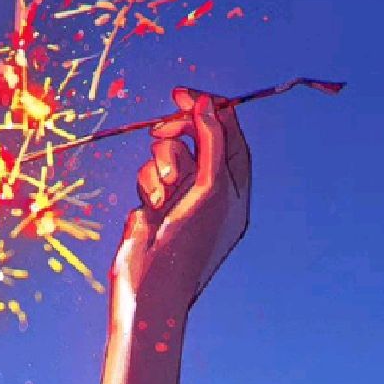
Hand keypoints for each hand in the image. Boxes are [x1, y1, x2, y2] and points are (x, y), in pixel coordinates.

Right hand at [110, 88, 251, 319]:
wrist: (151, 289)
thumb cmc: (191, 242)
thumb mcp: (211, 187)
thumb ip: (211, 142)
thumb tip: (207, 105)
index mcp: (236, 188)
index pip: (229, 136)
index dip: (211, 111)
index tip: (185, 94)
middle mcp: (210, 190)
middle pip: (195, 139)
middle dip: (178, 135)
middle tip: (161, 128)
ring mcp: (180, 196)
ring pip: (167, 153)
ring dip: (162, 167)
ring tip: (163, 194)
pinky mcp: (153, 202)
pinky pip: (148, 172)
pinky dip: (148, 183)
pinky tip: (149, 208)